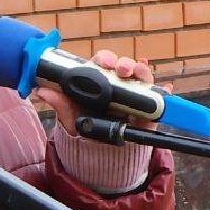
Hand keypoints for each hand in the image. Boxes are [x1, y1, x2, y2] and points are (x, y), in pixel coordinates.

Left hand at [33, 50, 167, 135]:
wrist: (98, 151)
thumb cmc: (85, 125)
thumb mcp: (70, 117)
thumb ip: (59, 103)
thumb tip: (41, 91)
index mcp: (98, 80)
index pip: (102, 63)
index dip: (104, 58)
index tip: (103, 62)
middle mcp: (117, 83)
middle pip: (123, 66)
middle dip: (124, 62)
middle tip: (121, 69)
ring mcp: (134, 94)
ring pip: (141, 76)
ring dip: (142, 70)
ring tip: (139, 72)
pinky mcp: (147, 109)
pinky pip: (159, 97)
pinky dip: (164, 91)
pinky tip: (167, 88)